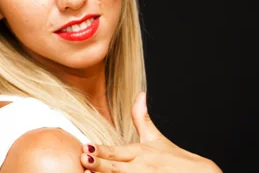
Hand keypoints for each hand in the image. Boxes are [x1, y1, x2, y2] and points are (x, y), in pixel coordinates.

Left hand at [80, 92, 221, 172]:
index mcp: (140, 152)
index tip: (86, 148)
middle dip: (100, 165)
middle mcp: (141, 168)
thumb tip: (140, 94)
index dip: (100, 151)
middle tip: (84, 160)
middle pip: (116, 168)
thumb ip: (141, 118)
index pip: (116, 152)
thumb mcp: (156, 138)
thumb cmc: (174, 160)